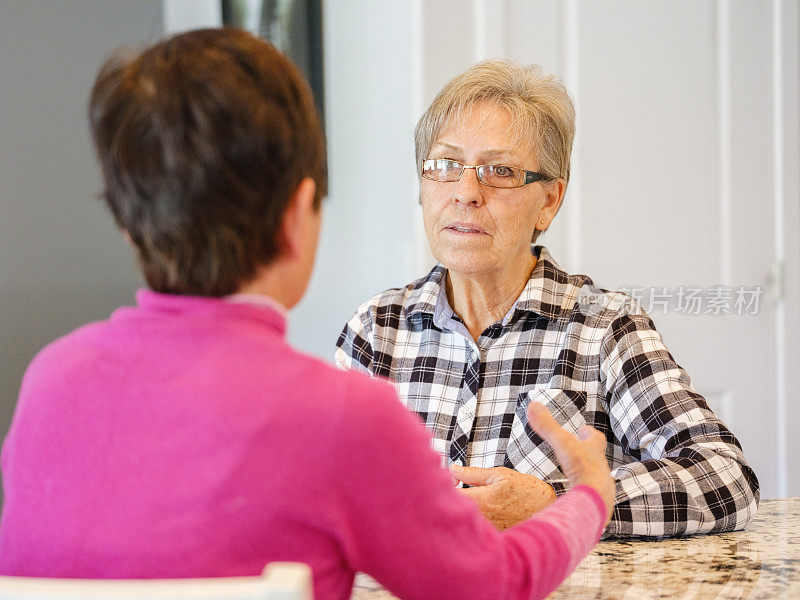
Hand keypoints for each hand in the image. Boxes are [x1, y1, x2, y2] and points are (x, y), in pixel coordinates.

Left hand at [450, 465, 556, 529]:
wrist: (550, 511)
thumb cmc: (527, 490)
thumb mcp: (501, 475)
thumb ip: (472, 473)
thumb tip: (452, 469)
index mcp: (482, 501)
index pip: (450, 497)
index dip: (443, 488)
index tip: (448, 483)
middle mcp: (482, 520)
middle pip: (453, 512)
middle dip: (449, 501)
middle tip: (456, 490)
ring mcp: (488, 532)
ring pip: (463, 522)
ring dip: (460, 512)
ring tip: (469, 500)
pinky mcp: (494, 540)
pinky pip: (476, 532)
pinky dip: (472, 523)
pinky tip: (480, 514)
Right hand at [526, 401, 614, 523]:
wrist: (597, 500)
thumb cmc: (582, 468)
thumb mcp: (562, 443)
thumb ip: (547, 426)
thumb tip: (532, 404)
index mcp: (594, 450)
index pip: (595, 437)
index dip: (588, 433)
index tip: (583, 429)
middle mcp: (600, 467)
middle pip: (595, 457)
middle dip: (587, 453)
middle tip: (577, 450)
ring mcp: (600, 485)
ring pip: (593, 475)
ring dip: (585, 472)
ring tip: (574, 473)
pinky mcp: (595, 501)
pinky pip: (588, 493)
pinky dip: (581, 490)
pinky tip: (573, 494)